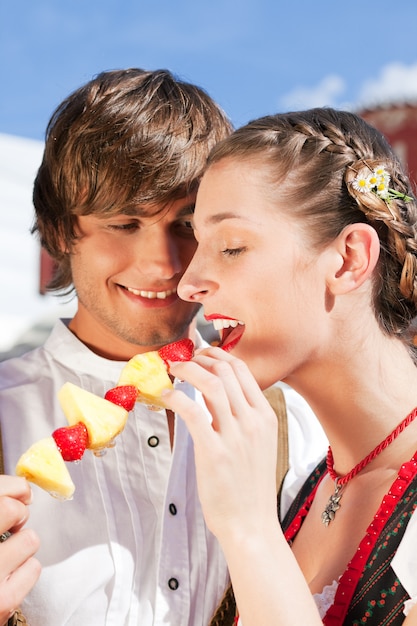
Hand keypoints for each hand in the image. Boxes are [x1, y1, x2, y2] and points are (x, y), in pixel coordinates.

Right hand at [0, 476, 40, 624]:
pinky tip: (9, 576)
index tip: (17, 492)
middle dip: (18, 513)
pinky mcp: (3, 602)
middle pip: (11, 510)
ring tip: (6, 555)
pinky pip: (33, 567)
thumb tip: (20, 489)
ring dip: (22, 544)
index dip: (12, 487)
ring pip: (29, 539)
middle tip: (12, 522)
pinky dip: (26, 569)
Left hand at [164, 347, 278, 541]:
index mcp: (266, 416)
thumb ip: (240, 415)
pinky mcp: (214, 451)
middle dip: (200, 357)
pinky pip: (192, 411)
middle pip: (226, 370)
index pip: (242, 370)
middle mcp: (253, 421)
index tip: (201, 353)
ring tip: (173, 370)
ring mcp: (235, 435)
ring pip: (211, 384)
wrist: (251, 523)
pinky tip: (166, 396)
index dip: (218, 354)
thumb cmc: (249, 485)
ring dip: (188, 370)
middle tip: (183, 359)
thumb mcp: (256, 443)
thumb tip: (214, 390)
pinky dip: (176, 397)